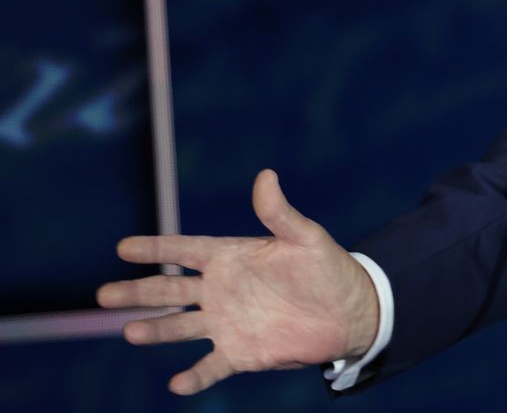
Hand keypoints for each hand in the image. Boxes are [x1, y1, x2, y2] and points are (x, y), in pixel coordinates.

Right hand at [96, 169, 380, 395]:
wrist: (351, 311)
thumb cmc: (328, 268)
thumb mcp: (306, 237)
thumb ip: (279, 213)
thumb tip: (266, 176)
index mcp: (232, 257)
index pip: (185, 251)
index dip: (155, 249)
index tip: (123, 248)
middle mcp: (221, 290)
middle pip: (169, 291)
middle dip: (137, 292)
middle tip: (103, 295)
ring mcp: (227, 322)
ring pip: (180, 328)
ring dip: (156, 330)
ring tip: (131, 332)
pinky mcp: (241, 352)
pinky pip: (211, 366)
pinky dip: (195, 376)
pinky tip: (177, 384)